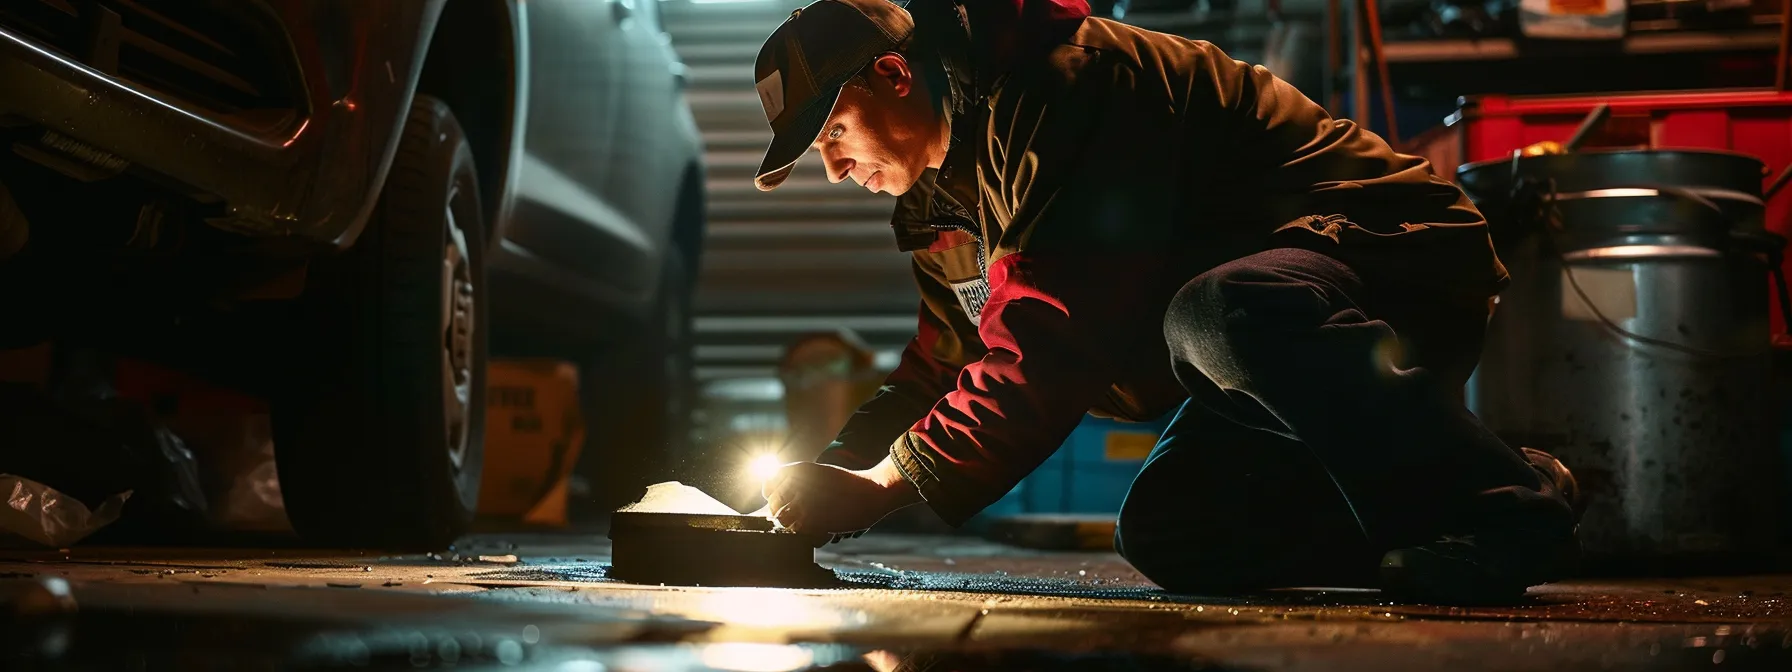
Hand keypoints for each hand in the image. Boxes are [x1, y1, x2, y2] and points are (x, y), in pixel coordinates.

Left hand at [762, 458, 919, 534]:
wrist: (873, 491)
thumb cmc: (848, 484)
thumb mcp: (821, 471)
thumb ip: (800, 479)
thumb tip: (778, 491)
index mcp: (800, 469)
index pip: (768, 484)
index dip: (771, 495)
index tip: (780, 501)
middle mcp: (799, 484)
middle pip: (774, 505)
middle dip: (781, 513)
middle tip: (794, 517)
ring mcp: (806, 502)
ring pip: (783, 520)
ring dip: (791, 524)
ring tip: (805, 524)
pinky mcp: (815, 520)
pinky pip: (798, 532)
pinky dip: (804, 533)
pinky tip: (816, 529)